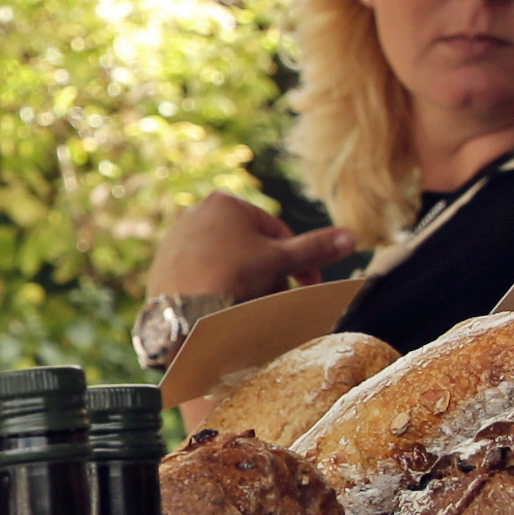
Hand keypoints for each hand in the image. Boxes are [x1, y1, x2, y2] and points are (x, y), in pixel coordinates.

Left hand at [143, 195, 356, 305]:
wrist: (180, 311)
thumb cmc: (231, 277)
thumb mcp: (280, 261)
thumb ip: (315, 248)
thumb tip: (351, 237)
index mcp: (226, 202)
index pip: (277, 231)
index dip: (298, 259)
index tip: (309, 283)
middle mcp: (196, 213)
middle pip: (250, 247)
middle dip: (270, 274)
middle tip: (278, 299)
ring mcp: (176, 238)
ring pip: (226, 261)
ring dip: (246, 282)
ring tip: (251, 307)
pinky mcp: (163, 263)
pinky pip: (202, 274)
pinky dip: (217, 288)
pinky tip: (222, 309)